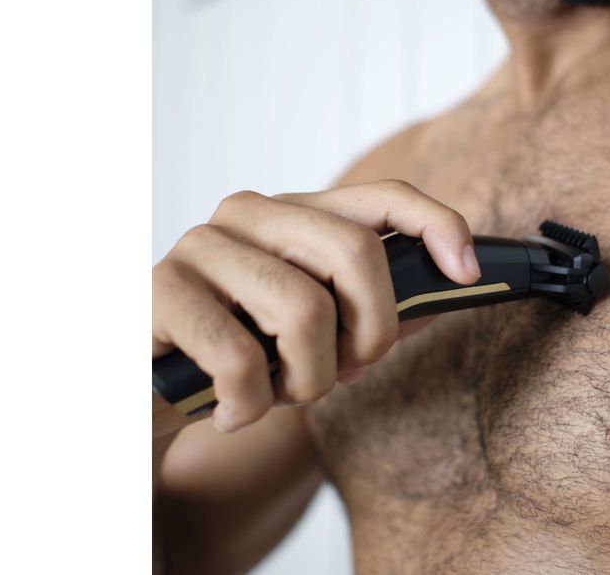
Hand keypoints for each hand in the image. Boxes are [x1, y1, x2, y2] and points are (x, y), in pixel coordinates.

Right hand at [152, 180, 479, 432]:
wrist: (141, 396)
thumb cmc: (235, 358)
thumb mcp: (311, 334)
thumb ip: (371, 307)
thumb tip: (451, 286)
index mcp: (294, 215)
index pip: (382, 196)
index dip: (438, 224)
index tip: (468, 272)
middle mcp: (249, 213)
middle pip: (355, 253)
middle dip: (369, 334)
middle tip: (346, 373)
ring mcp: (201, 245)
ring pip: (305, 312)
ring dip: (306, 381)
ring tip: (278, 394)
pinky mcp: (159, 290)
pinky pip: (241, 358)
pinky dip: (250, 407)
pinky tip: (230, 412)